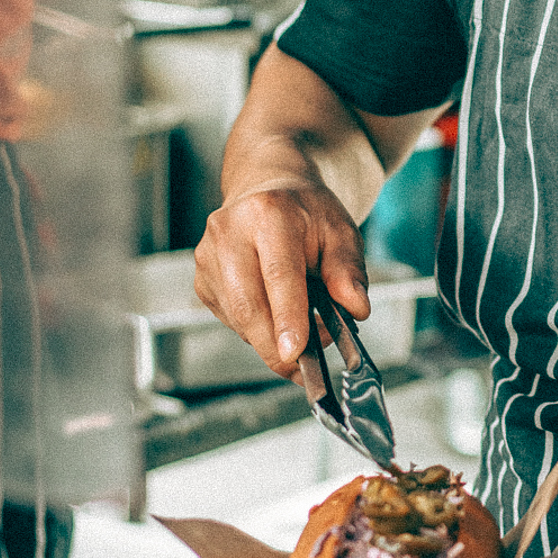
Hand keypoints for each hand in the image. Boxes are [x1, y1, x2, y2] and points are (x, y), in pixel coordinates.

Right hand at [193, 176, 369, 380]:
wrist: (267, 189)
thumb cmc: (306, 213)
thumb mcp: (340, 231)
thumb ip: (349, 271)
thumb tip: (356, 308)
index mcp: (269, 214)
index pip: (278, 274)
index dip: (287, 317)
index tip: (296, 353)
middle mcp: (229, 232)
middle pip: (248, 305)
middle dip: (276, 346)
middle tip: (305, 368)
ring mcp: (208, 257)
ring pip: (238, 319)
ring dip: (270, 340)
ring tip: (302, 332)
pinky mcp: (202, 280)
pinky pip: (231, 320)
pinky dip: (256, 330)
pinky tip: (275, 314)